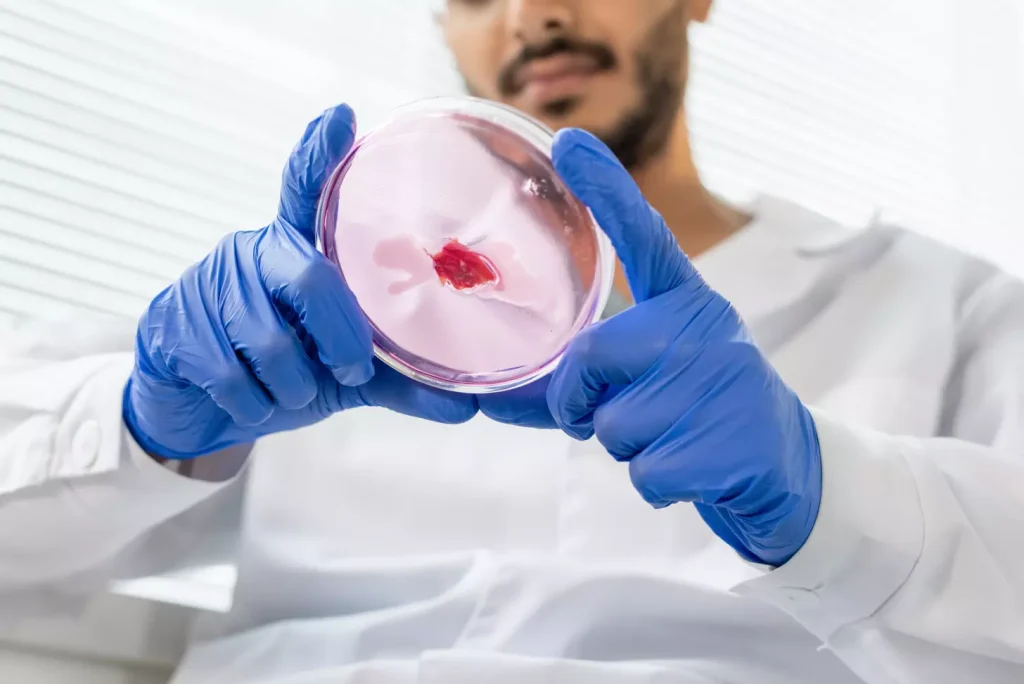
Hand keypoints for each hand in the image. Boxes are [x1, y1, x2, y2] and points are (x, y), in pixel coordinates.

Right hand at [124, 104, 476, 459]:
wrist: (199, 411)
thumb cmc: (283, 373)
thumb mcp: (342, 375)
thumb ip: (399, 383)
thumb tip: (468, 408)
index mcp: (298, 250)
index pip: (305, 190)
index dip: (320, 154)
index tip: (341, 116)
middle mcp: (253, 252)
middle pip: (310, 278)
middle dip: (341, 337)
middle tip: (352, 370)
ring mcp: (208, 284)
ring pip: (271, 340)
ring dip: (294, 385)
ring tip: (294, 392)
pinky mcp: (171, 325)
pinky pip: (228, 373)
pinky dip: (254, 404)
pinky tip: (253, 403)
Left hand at [544, 130, 821, 565]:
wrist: (790, 468)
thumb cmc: (696, 413)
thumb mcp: (648, 382)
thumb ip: (577, 384)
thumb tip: (485, 403)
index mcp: (685, 305)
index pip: (642, 239)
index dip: (605, 189)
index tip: (567, 142)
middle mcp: (704, 329)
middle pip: (588, 360)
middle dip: (581, 404)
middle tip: (613, 416)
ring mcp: (723, 382)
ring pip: (612, 428)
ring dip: (628, 451)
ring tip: (676, 439)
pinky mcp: (733, 443)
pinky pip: (645, 474)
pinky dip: (657, 485)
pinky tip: (697, 469)